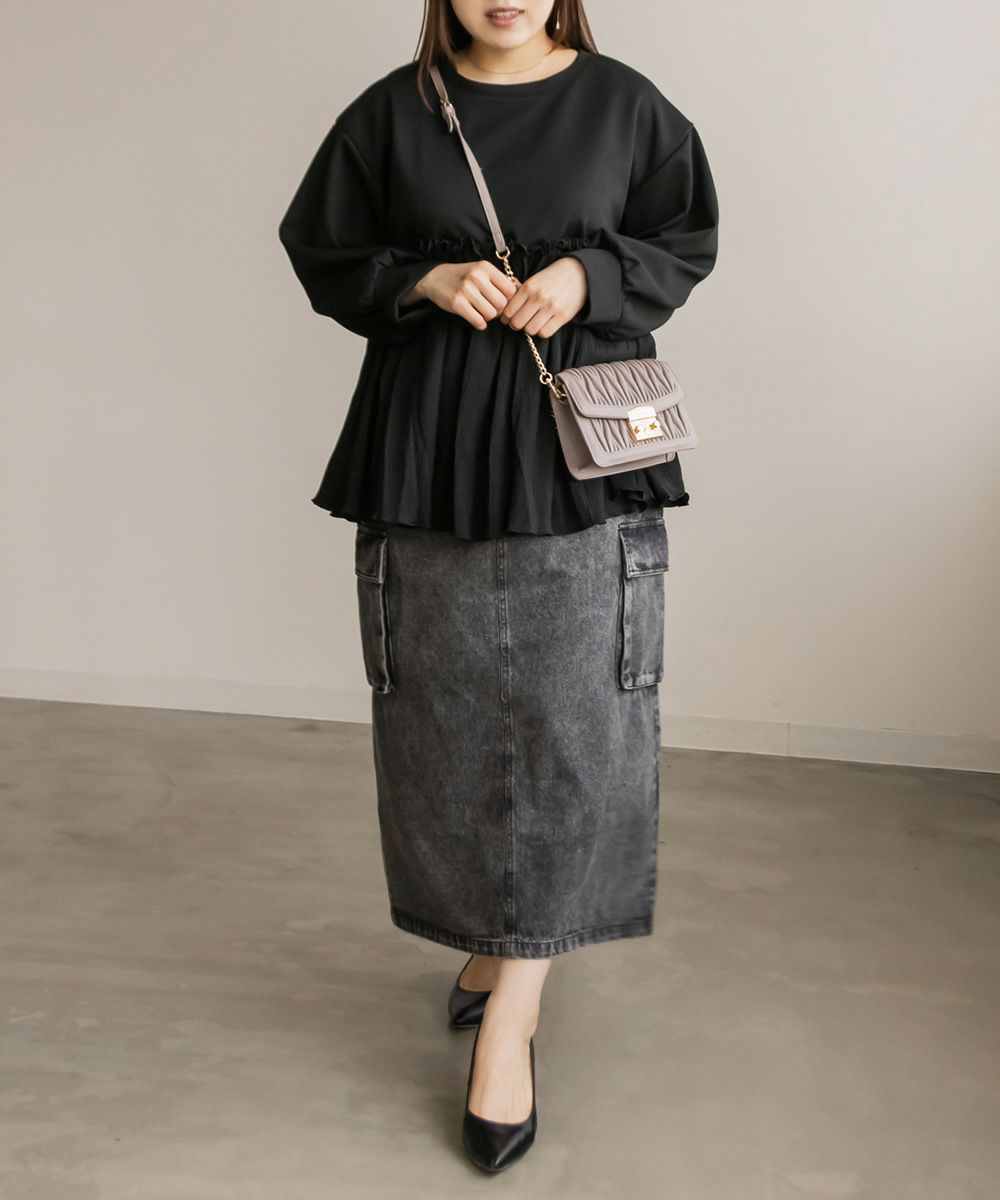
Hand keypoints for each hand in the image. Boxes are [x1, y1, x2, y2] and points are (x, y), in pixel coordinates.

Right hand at [403, 260, 518, 329]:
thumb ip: (500, 279)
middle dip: (499, 310)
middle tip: (492, 308)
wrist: (435, 277)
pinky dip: (480, 323)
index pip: (510, 289)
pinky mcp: (457, 304)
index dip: (509, 299)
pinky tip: (476, 319)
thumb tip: (521, 289)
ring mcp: (466, 290)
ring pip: (491, 314)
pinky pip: (478, 321)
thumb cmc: (463, 275)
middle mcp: (476, 277)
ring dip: (489, 317)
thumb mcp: (481, 271)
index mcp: (485, 267)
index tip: (502, 301)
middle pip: (502, 304)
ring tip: (482, 312)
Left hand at [497, 256, 587, 337]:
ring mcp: (552, 307)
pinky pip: (545, 333)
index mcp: (529, 287)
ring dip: (529, 329)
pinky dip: (542, 331)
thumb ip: (520, 292)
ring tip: (532, 323)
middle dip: (515, 325)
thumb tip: (504, 305)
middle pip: (517, 323)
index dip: (506, 318)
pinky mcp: (563, 316)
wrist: (579, 273)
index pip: (509, 311)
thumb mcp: (534, 279)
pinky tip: (543, 325)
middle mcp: (539, 297)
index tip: (508, 318)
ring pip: (530, 330)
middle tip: (519, 323)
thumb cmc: (553, 277)